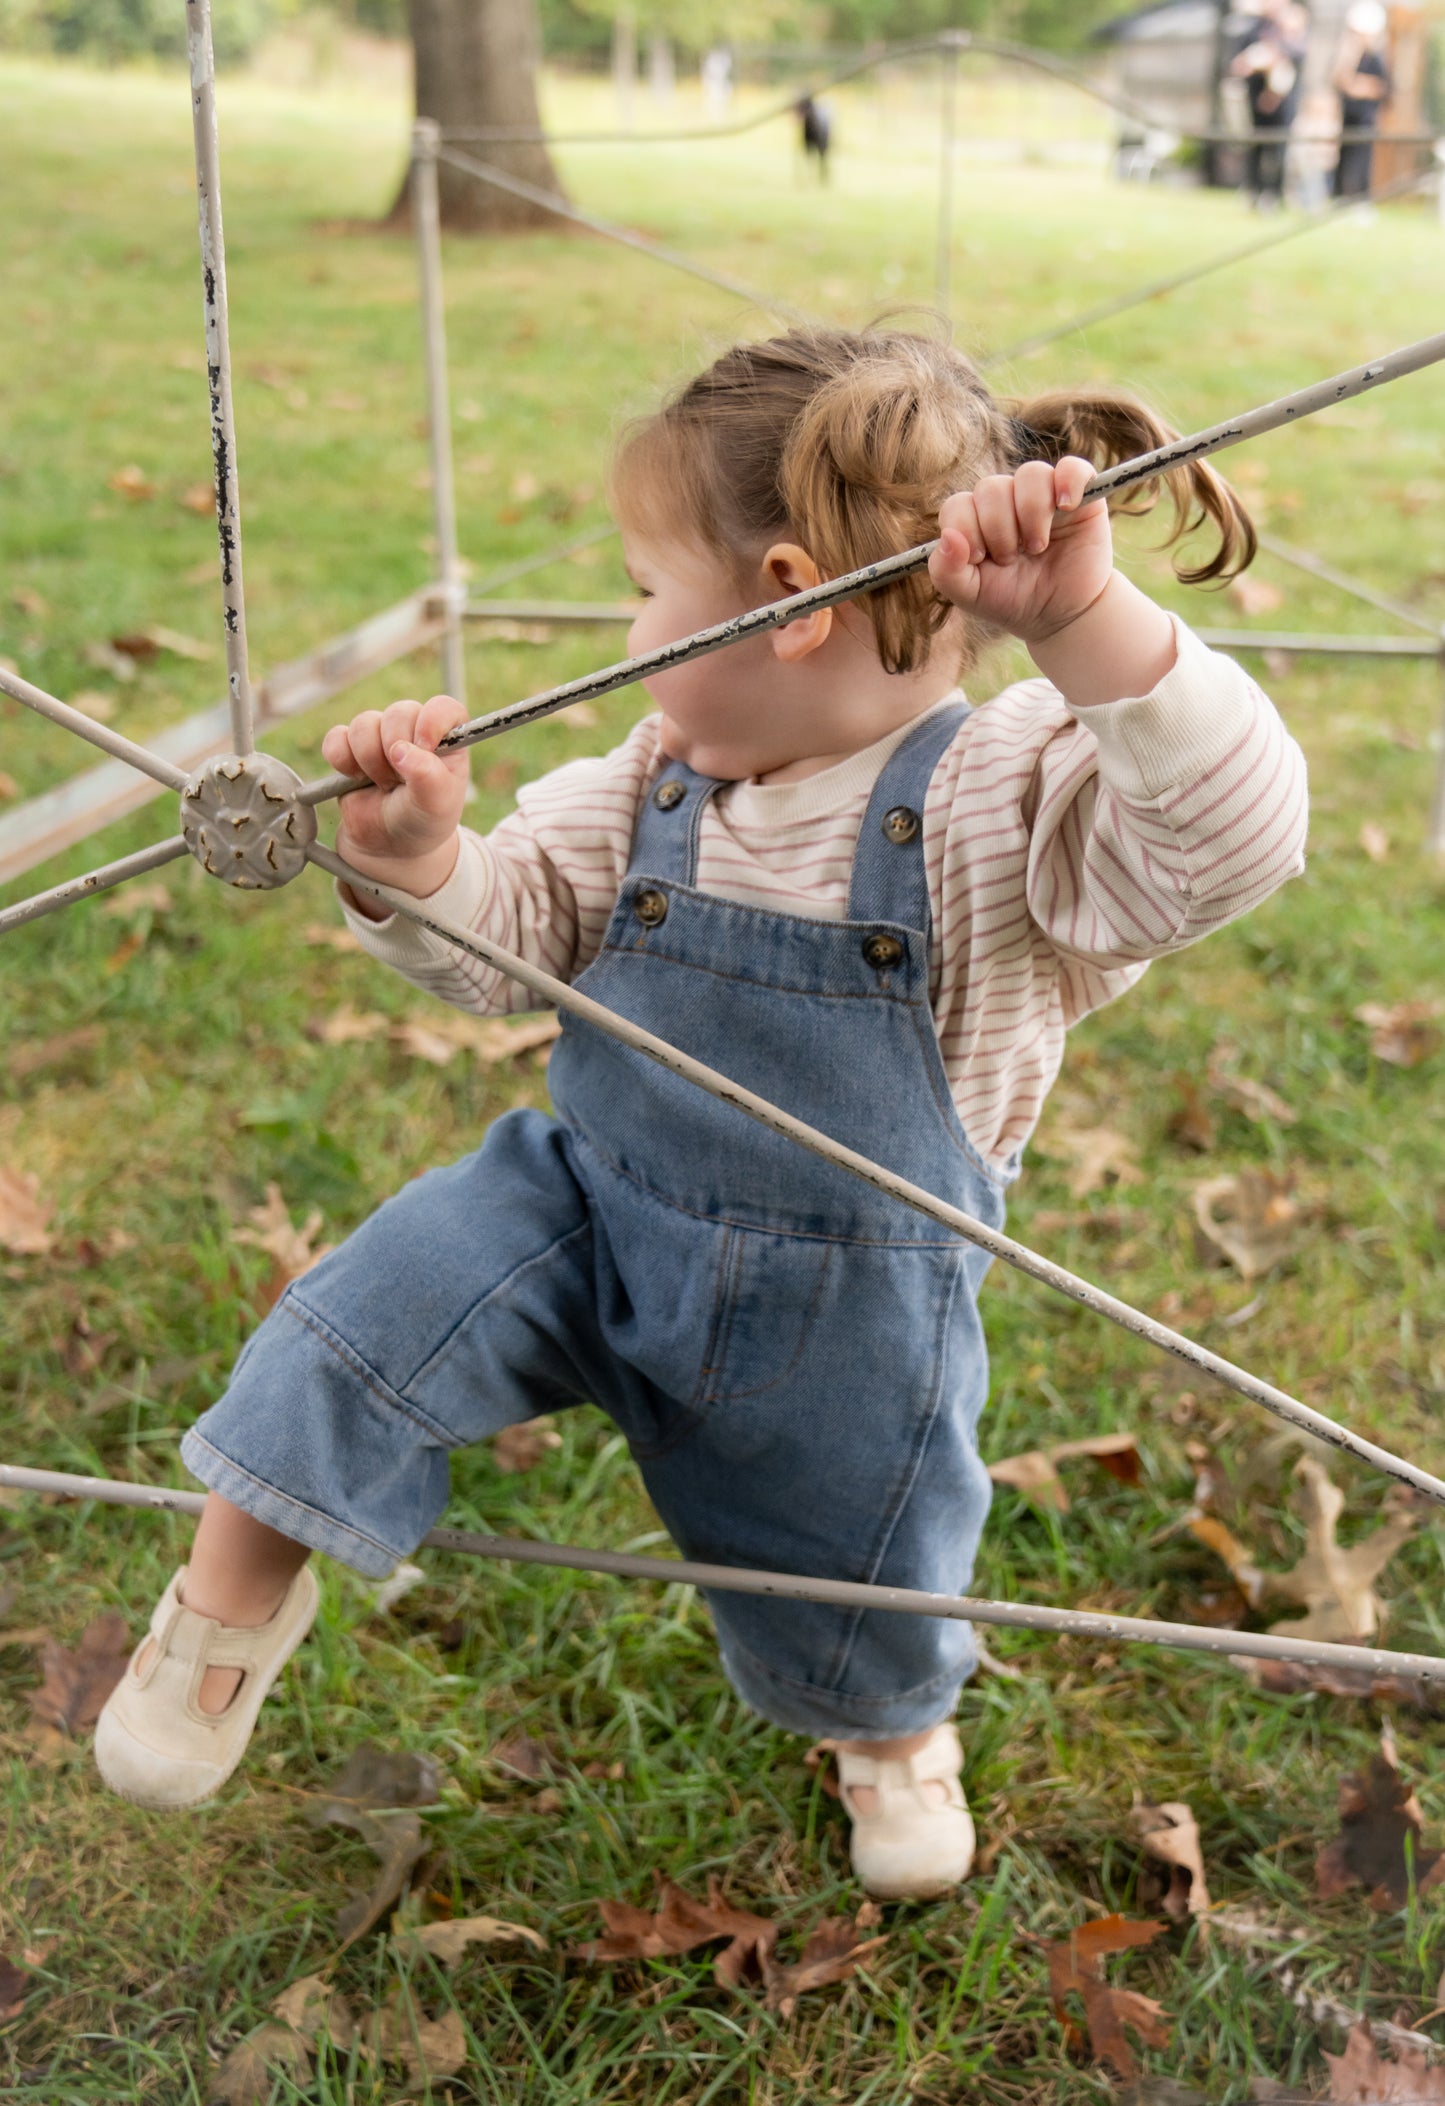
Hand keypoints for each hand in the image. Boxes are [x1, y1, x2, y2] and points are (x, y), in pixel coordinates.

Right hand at [322, 692, 468, 896]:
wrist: (389, 847)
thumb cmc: (422, 822)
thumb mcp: (437, 806)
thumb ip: (428, 777)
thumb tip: (401, 750)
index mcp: (447, 740)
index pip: (444, 707)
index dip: (431, 721)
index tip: (424, 746)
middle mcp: (414, 731)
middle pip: (399, 712)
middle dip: (395, 750)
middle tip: (401, 782)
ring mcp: (380, 738)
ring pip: (364, 723)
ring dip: (369, 759)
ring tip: (382, 785)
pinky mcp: (350, 749)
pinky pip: (336, 737)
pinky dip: (341, 758)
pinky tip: (354, 778)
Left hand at [928, 457, 1112, 646]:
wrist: (1062, 614)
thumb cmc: (1014, 600)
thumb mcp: (971, 595)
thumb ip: (945, 571)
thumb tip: (948, 536)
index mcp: (976, 519)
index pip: (958, 504)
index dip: (966, 530)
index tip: (982, 558)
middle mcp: (1007, 500)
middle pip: (991, 488)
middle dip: (998, 530)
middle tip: (1012, 558)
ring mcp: (1043, 494)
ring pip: (1030, 474)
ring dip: (1030, 514)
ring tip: (1037, 547)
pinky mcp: (1079, 495)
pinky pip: (1073, 468)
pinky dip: (1069, 482)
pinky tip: (1067, 506)